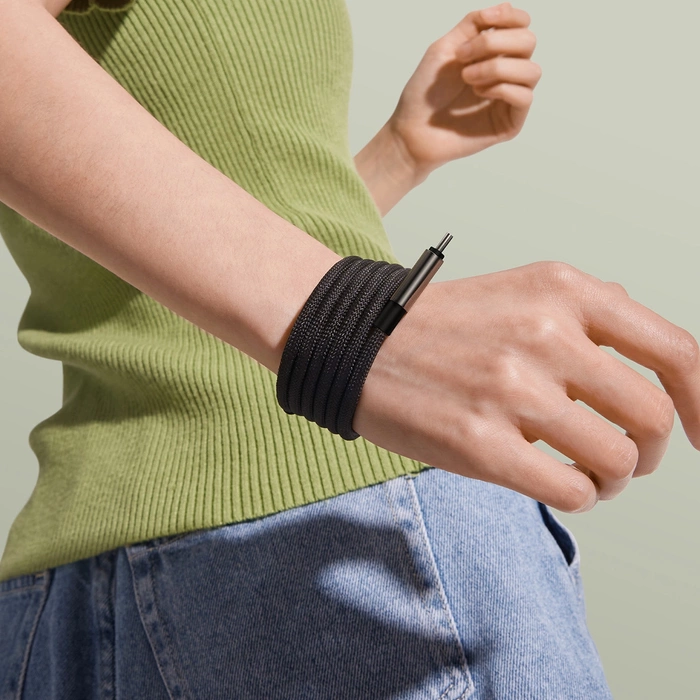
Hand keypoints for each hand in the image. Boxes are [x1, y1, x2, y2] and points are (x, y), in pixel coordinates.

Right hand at [354, 262, 699, 512]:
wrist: (355, 341)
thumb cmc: (437, 324)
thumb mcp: (518, 290)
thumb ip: (590, 313)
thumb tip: (654, 355)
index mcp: (562, 289)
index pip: (675, 352)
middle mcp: (545, 333)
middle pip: (652, 419)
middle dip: (650, 452)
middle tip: (623, 459)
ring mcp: (512, 388)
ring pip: (618, 462)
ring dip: (611, 480)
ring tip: (584, 475)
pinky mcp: (479, 443)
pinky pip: (571, 491)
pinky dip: (577, 497)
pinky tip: (554, 484)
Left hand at [387, 2, 540, 178]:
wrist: (412, 130)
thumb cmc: (425, 94)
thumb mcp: (446, 48)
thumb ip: (474, 25)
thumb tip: (505, 5)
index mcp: (494, 54)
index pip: (521, 26)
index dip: (509, 17)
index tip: (483, 21)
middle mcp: (506, 74)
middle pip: (528, 43)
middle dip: (495, 43)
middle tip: (463, 58)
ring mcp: (510, 99)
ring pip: (531, 71)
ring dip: (496, 68)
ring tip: (468, 78)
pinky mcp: (510, 123)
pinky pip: (525, 97)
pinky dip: (502, 89)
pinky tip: (478, 94)